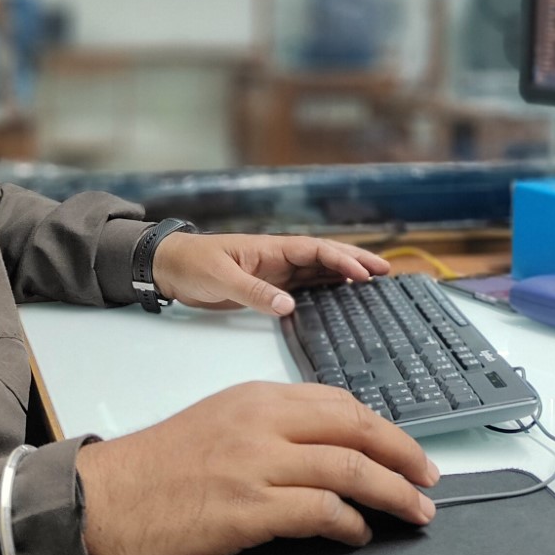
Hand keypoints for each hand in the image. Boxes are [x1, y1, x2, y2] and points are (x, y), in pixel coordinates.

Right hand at [75, 382, 438, 554]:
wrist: (113, 493)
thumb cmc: (166, 460)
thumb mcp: (224, 417)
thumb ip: (276, 422)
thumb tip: (332, 442)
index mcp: (260, 397)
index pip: (340, 403)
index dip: (384, 427)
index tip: (406, 448)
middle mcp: (264, 423)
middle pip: (356, 429)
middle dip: (403, 455)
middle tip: (429, 477)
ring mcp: (258, 465)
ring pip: (349, 470)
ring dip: (392, 493)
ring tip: (414, 510)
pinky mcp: (250, 510)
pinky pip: (320, 513)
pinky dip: (351, 524)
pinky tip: (359, 533)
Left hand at [152, 232, 388, 316]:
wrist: (169, 268)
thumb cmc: (192, 265)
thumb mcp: (221, 278)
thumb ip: (254, 292)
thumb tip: (289, 305)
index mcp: (271, 248)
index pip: (315, 250)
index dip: (341, 260)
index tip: (363, 273)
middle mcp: (278, 258)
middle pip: (325, 257)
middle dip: (355, 261)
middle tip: (385, 271)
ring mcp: (276, 273)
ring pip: (318, 272)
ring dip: (345, 276)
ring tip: (374, 282)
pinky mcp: (269, 287)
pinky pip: (304, 287)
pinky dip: (326, 289)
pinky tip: (342, 297)